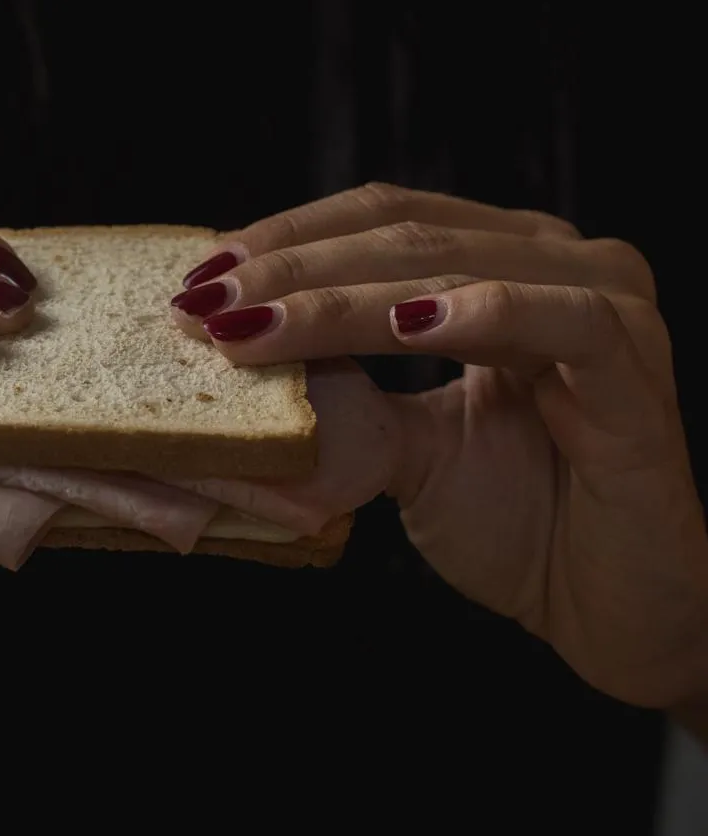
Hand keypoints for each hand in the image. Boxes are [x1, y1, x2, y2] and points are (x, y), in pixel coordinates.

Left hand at [172, 183, 707, 708]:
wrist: (612, 613)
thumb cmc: (521, 521)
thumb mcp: (408, 450)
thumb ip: (346, 395)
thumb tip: (235, 350)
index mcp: (506, 265)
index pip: (381, 222)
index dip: (288, 239)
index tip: (199, 275)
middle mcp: (558, 265)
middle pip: (405, 235)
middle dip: (294, 268)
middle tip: (207, 299)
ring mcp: (606, 307)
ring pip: (457, 267)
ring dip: (345, 296)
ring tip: (259, 323)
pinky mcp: (635, 370)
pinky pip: (560, 318)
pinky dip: (480, 312)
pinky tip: (403, 323)